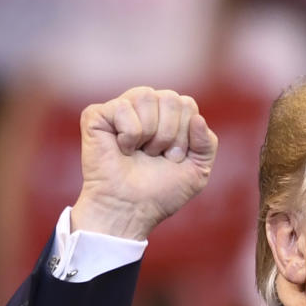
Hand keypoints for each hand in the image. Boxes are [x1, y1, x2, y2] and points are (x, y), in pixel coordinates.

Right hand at [70, 87, 218, 239]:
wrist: (130, 209)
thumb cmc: (160, 192)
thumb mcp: (197, 171)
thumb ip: (208, 144)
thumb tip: (197, 117)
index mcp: (168, 116)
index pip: (187, 104)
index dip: (185, 135)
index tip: (173, 159)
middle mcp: (145, 108)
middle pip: (170, 98)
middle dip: (170, 134)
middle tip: (156, 156)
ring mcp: (121, 109)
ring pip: (146, 95)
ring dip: (149, 133)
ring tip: (140, 152)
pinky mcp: (97, 115)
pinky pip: (124, 108)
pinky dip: (129, 135)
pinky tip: (122, 149)